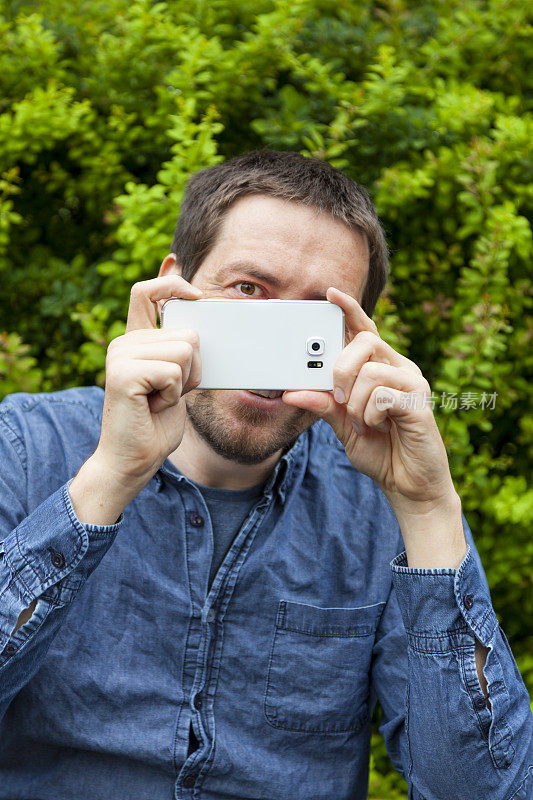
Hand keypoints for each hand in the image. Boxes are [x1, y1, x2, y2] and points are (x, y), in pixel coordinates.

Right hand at [95, 276, 202, 484]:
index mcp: (135, 340)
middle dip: (194, 368)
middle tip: (168, 392)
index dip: (173, 284)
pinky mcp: (123, 374)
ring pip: (185, 351)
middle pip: (188, 334)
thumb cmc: (156, 422)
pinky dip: (174, 394)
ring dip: (184, 382)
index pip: (147, 291)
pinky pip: (173, 372)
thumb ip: (181, 352)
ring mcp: (120, 356)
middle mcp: (124, 343)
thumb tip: (204, 326)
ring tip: (160, 399)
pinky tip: (154, 406)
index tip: (197, 296)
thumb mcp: (176, 379)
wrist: (133, 459)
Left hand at [281, 287, 456, 511]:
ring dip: (355, 402)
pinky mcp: (420, 401)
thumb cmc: (379, 450)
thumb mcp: (342, 425)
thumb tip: (291, 390)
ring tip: (361, 422)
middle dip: (341, 369)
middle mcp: (399, 368)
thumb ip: (322, 404)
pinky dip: (370, 415)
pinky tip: (378, 427)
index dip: (350, 309)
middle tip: (339, 398)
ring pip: (371, 371)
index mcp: (380, 368)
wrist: (407, 484)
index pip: (364, 330)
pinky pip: (384, 395)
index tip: (331, 293)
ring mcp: (412, 383)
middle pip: (365, 342)